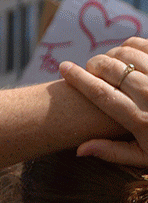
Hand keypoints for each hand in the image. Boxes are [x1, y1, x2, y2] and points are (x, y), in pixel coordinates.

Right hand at [60, 37, 147, 165]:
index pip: (101, 93)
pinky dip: (133, 44)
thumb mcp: (144, 158)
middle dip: (94, 64)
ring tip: (107, 62)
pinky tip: (126, 51)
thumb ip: (112, 152)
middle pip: (112, 69)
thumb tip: (79, 149)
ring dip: (112, 54)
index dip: (78, 79)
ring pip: (129, 54)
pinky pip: (147, 45)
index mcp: (140, 120)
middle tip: (88, 68)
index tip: (63, 68)